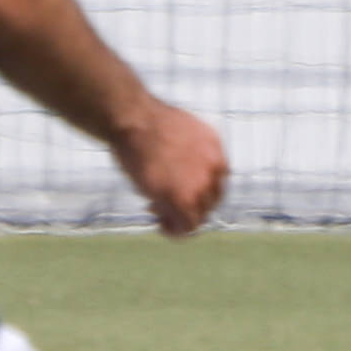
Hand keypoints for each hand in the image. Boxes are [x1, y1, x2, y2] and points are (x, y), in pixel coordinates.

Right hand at [111, 99, 226, 236]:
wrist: (134, 119)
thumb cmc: (144, 121)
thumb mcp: (176, 131)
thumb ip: (185, 152)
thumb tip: (177, 169)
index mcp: (214, 147)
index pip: (216, 179)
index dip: (195, 187)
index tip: (173, 186)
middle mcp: (214, 167)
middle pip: (210, 200)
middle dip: (187, 204)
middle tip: (160, 201)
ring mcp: (200, 184)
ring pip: (200, 216)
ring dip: (180, 218)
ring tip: (157, 211)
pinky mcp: (182, 199)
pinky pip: (188, 227)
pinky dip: (176, 231)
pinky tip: (161, 225)